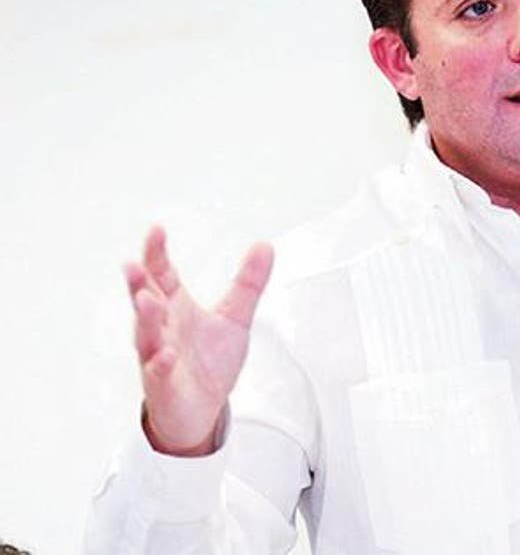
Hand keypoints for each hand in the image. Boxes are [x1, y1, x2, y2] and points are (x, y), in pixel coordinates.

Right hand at [123, 225, 273, 455]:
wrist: (203, 410)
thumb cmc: (210, 361)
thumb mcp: (235, 317)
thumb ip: (248, 283)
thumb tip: (264, 245)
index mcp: (175, 308)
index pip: (161, 276)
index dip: (157, 254)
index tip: (157, 230)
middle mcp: (162, 329)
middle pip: (145, 302)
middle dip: (139, 284)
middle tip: (134, 264)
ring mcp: (158, 358)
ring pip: (146, 336)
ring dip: (145, 319)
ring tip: (146, 300)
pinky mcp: (164, 386)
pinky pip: (159, 374)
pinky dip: (161, 364)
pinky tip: (167, 355)